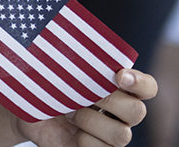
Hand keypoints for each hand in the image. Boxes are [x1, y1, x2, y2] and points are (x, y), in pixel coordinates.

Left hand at [18, 69, 156, 145]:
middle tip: (82, 93)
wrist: (30, 109)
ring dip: (90, 120)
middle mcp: (123, 113)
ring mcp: (113, 135)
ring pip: (122, 134)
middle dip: (108, 101)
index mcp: (121, 89)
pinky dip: (83, 139)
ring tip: (68, 112)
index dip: (140, 82)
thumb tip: (75, 41)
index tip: (118, 75)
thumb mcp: (61, 70)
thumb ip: (78, 61)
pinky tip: (70, 130)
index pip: (148, 87)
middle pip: (138, 111)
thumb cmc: (50, 84)